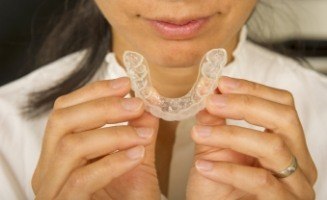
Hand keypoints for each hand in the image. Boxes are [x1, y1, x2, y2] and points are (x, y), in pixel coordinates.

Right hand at [32, 77, 160, 199]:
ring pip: (71, 146)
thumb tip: (148, 107)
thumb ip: (139, 134)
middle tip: (136, 104)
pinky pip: (82, 179)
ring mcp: (52, 189)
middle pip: (62, 121)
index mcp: (59, 152)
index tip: (125, 83)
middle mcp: (48, 168)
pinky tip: (136, 155)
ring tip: (143, 133)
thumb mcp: (135, 162)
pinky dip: (111, 162)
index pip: (64, 110)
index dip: (94, 92)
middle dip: (102, 107)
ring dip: (112, 133)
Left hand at [187, 76, 316, 199]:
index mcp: (287, 144)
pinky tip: (203, 166)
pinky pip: (261, 180)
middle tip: (212, 101)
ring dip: (230, 134)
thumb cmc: (218, 189)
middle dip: (245, 104)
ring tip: (199, 133)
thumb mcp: (213, 151)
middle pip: (285, 118)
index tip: (222, 83)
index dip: (252, 89)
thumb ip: (213, 124)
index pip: (281, 105)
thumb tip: (210, 96)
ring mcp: (297, 185)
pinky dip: (228, 170)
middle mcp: (299, 162)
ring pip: (274, 146)